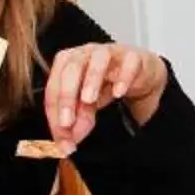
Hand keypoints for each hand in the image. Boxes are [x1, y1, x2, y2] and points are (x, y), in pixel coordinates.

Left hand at [43, 42, 167, 150]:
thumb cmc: (107, 83)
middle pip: (71, 68)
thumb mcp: (88, 105)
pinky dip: (123, 78)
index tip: (61, 133)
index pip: (55, 86)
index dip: (55, 112)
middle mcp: (86, 53)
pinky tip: (119, 92)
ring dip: (91, 80)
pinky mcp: (133, 57)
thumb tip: (68, 142)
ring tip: (89, 100)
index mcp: (67, 63)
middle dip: (66, 96)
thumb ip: (77, 120)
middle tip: (67, 122)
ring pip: (98, 59)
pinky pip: (129, 64)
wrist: (139, 73)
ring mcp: (110, 52)